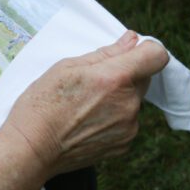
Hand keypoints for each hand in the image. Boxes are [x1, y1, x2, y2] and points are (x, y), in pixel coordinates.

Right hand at [1, 31, 168, 176]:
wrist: (32, 149)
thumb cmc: (42, 105)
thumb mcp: (66, 68)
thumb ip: (105, 53)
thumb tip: (131, 40)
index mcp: (114, 78)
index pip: (156, 56)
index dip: (146, 50)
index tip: (130, 52)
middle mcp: (128, 103)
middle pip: (143, 78)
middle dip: (124, 74)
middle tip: (93, 81)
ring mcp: (129, 127)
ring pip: (133, 101)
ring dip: (117, 97)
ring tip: (85, 105)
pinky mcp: (124, 145)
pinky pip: (127, 122)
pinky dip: (113, 118)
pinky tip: (87, 122)